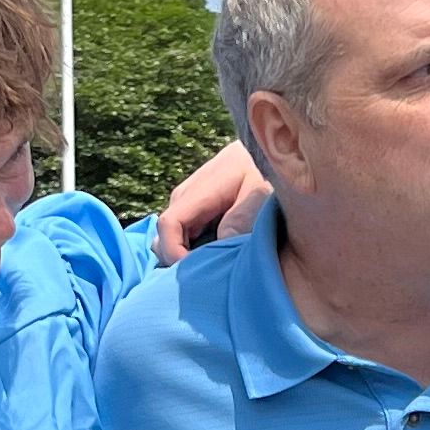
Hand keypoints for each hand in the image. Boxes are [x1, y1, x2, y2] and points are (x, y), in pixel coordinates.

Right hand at [156, 140, 267, 262]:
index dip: (175, 253)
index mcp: (197, 192)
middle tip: (210, 276)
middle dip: (180, 262)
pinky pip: (182, 239)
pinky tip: (215, 258)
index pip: (168, 225)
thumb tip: (219, 245)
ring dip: (187, 259)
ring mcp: (186, 206)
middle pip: (164, 239)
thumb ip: (240, 220)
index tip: (196, 272)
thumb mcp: (260, 194)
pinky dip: (193, 253)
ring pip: (170, 242)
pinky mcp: (192, 214)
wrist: (266, 153)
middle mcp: (184, 199)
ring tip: (214, 268)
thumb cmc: (264, 172)